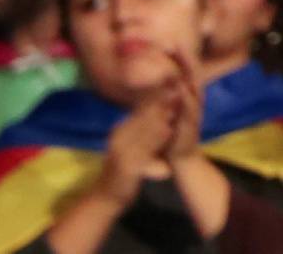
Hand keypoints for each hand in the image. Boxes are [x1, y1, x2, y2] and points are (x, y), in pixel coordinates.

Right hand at [99, 89, 177, 203]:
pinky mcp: (128, 166)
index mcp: (119, 131)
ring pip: (144, 131)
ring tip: (175, 105)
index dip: (154, 99)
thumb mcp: (126, 145)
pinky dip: (157, 137)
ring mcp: (122, 152)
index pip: (138, 112)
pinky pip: (145, 149)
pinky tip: (168, 130)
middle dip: (160, 104)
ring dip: (161, 116)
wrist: (107, 195)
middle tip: (176, 91)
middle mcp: (119, 138)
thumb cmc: (121, 169)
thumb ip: (136, 129)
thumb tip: (151, 109)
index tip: (169, 86)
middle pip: (142, 118)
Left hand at [160, 51, 203, 166]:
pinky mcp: (191, 124)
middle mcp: (194, 100)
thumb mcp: (171, 110)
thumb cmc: (175, 132)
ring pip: (193, 86)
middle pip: (192, 73)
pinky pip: (190, 108)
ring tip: (180, 57)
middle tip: (176, 43)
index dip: (180, 56)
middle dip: (185, 57)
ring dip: (187, 71)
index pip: (186, 70)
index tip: (170, 41)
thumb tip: (159, 77)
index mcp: (189, 95)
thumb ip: (167, 94)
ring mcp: (195, 111)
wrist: (182, 159)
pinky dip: (186, 96)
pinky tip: (180, 87)